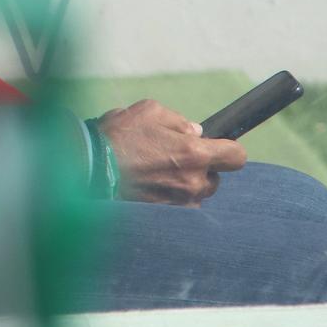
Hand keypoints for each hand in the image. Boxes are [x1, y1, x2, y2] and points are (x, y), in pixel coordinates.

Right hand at [97, 99, 247, 205]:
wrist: (90, 167)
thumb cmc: (118, 135)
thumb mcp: (149, 111)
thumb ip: (178, 121)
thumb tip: (193, 131)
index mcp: (195, 153)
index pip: (237, 156)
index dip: (229, 150)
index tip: (219, 148)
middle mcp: (193, 182)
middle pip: (215, 179)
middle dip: (201, 169)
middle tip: (174, 159)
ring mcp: (180, 202)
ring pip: (196, 195)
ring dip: (184, 186)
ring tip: (157, 174)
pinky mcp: (164, 215)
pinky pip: (178, 207)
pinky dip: (168, 198)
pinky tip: (148, 187)